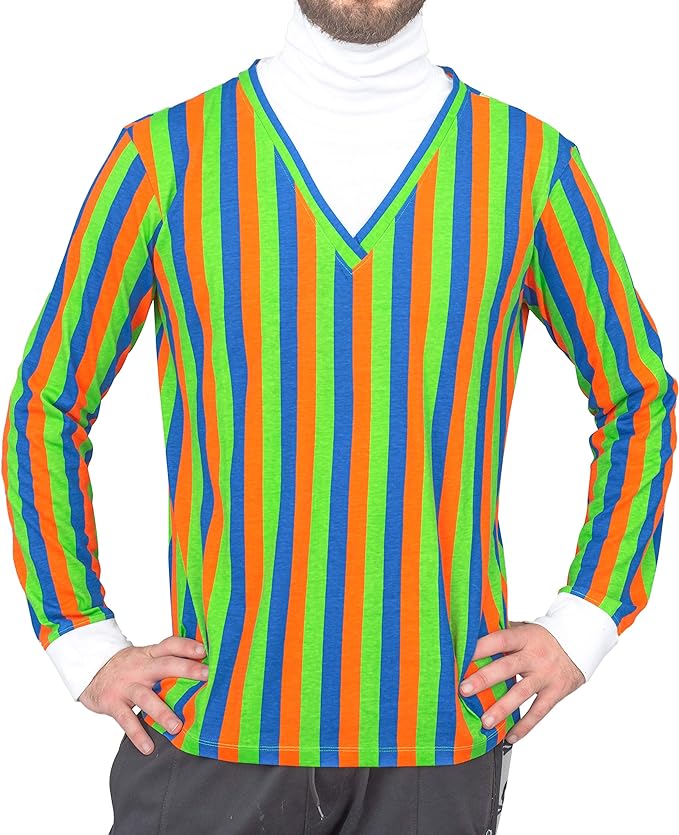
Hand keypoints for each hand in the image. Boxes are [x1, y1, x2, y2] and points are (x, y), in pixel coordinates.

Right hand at [78, 635, 208, 754]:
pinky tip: (148, 747)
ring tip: (177, 727)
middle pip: (164, 665)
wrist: (90, 672)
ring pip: (146, 697)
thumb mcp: (145, 657)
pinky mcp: (113, 703)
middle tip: (207, 676)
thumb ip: (166, 661)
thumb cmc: (127, 667)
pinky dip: (137, 734)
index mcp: (149, 654)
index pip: (170, 645)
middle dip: (186, 669)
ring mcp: (126, 686)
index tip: (205, 650)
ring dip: (162, 712)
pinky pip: (126, 720)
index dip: (187, 645)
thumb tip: (200, 667)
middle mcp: (140, 667)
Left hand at [459, 620, 585, 744]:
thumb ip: (503, 634)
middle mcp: (535, 656)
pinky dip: (525, 726)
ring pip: (522, 693)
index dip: (481, 647)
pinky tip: (510, 736)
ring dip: (502, 708)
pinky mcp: (556, 692)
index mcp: (525, 637)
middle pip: (507, 667)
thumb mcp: (525, 629)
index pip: (500, 640)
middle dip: (485, 679)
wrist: (579, 643)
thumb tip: (471, 636)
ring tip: (485, 722)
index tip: (462, 656)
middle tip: (465, 690)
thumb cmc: (542, 638)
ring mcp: (546, 675)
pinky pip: (539, 711)